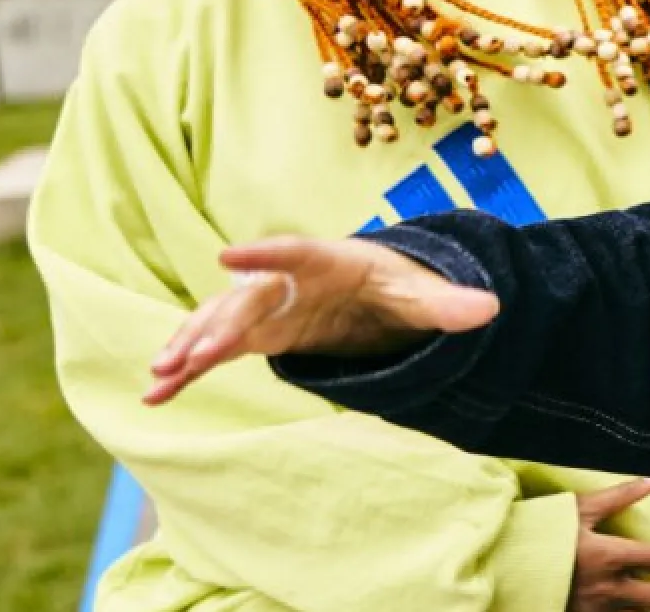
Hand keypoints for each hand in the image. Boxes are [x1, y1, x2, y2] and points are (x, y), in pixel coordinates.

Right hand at [142, 237, 499, 406]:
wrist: (380, 293)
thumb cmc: (400, 283)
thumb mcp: (424, 294)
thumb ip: (450, 304)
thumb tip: (493, 309)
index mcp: (327, 260)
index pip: (294, 253)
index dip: (263, 254)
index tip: (227, 255)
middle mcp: (288, 281)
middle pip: (249, 299)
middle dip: (219, 324)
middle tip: (194, 354)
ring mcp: (269, 307)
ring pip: (220, 322)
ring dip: (189, 346)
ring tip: (159, 378)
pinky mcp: (260, 334)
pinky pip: (217, 349)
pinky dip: (189, 368)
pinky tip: (157, 395)